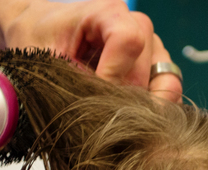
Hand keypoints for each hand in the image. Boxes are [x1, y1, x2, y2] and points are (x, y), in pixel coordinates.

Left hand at [0, 0, 182, 102]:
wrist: (38, 37)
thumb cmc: (38, 41)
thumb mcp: (44, 60)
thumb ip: (73, 81)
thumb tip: (99, 114)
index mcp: (108, 12)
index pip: (129, 41)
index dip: (114, 76)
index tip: (94, 99)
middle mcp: (137, 25)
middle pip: (148, 68)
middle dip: (125, 99)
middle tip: (100, 116)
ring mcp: (151, 47)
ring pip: (166, 82)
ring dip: (144, 107)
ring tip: (116, 118)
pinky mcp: (155, 67)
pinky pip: (168, 91)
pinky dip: (153, 109)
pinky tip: (129, 118)